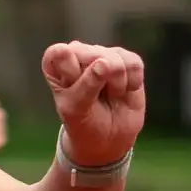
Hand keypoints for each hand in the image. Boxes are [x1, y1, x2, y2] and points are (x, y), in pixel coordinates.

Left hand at [42, 42, 145, 165]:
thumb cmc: (83, 122)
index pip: (60, 53)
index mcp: (56, 62)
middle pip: (94, 54)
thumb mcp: (77, 108)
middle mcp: (79, 52)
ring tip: (110, 95)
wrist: (108, 137)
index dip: (71, 70)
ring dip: (117, 84)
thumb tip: (105, 63)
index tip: (74, 89)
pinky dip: (132, 83)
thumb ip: (87, 85)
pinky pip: (134, 64)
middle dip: (100, 81)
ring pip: (117, 59)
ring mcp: (105, 53)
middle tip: (95, 98)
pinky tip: (123, 91)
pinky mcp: (127, 59)